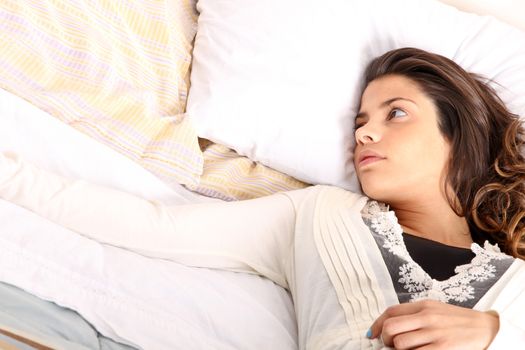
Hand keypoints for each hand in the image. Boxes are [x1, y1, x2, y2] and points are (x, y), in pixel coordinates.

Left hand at [369, 300, 498, 349]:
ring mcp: (434, 333)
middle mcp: (427, 317)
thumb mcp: (436, 310)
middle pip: (391, 327)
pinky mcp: (442, 348)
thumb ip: (415, 315)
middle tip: (390, 346)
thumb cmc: (459, 322)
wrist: (488, 329)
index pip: (391, 312)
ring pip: (400, 343)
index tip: (372, 335)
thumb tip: (390, 326)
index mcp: (423, 306)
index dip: (377, 324)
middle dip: (386, 339)